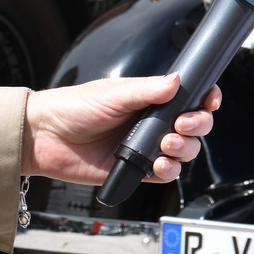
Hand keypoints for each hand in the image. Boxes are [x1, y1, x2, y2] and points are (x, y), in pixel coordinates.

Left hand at [23, 74, 219, 185]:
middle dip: (198, 125)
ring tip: (167, 145)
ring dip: (185, 148)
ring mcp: (146, 147)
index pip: (190, 98)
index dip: (206, 100)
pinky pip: (166, 174)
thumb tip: (178, 80)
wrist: (43, 138)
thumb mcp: (112, 94)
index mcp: (152, 100)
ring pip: (185, 151)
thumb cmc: (72, 108)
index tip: (210, 101)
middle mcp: (153, 123)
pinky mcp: (136, 170)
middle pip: (195, 126)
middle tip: (182, 124)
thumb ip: (147, 90)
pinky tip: (158, 163)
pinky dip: (169, 170)